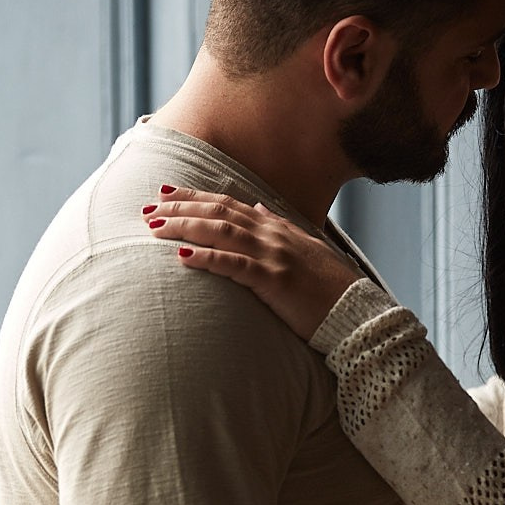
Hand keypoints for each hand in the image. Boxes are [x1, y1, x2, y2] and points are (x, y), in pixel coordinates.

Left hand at [142, 188, 360, 340]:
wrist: (356, 312)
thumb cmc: (330, 287)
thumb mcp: (305, 247)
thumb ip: (279, 226)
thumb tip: (260, 207)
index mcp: (277, 228)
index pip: (228, 203)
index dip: (195, 196)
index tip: (166, 192)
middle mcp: (272, 235)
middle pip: (218, 211)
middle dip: (180, 207)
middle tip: (147, 207)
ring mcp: (273, 256)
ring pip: (220, 231)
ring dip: (185, 226)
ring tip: (155, 228)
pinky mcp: (273, 281)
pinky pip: (234, 265)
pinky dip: (206, 257)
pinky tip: (182, 256)